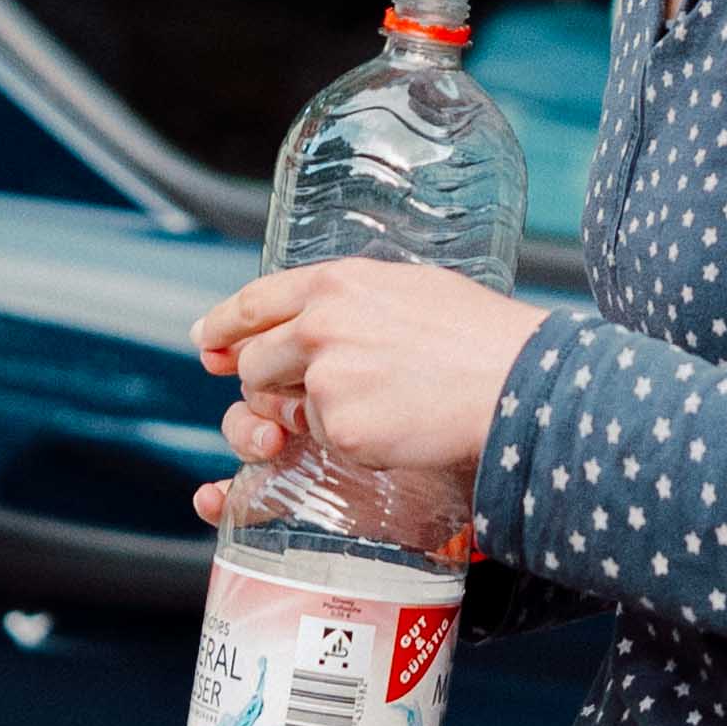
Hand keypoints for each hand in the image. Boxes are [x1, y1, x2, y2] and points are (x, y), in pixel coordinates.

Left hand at [188, 259, 541, 518]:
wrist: (519, 383)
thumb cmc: (481, 337)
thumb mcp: (412, 288)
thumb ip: (354, 300)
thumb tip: (318, 316)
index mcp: (336, 282)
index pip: (254, 300)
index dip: (224, 324)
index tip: (207, 340)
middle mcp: (319, 325)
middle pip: (255, 361)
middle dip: (271, 383)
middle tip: (316, 392)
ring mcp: (325, 379)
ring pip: (287, 407)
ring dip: (316, 414)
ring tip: (382, 402)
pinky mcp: (340, 428)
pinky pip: (327, 442)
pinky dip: (355, 442)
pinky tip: (399, 425)